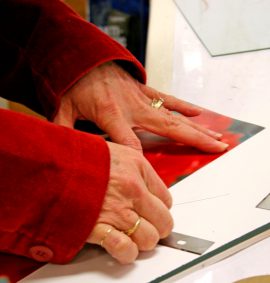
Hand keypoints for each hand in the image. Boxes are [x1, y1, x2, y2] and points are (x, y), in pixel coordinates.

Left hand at [53, 62, 228, 152]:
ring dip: (196, 127)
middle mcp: (133, 108)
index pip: (131, 145)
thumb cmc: (75, 84)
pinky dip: (184, 106)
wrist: (84, 57)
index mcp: (112, 116)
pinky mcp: (145, 91)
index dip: (140, 161)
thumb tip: (62, 152)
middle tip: (216, 148)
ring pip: (174, 116)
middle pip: (168, 129)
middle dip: (193, 140)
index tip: (151, 177)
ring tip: (215, 136)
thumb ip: (63, 131)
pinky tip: (198, 113)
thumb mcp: (63, 108)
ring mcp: (142, 99)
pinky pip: (168, 99)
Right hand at [87, 141, 172, 263]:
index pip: (166, 198)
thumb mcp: (114, 150)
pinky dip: (126, 252)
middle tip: (148, 226)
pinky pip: (126, 250)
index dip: (160, 207)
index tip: (153, 210)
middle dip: (158, 226)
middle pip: (164, 221)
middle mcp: (132, 189)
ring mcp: (118, 210)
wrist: (49, 165)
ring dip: (143, 240)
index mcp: (138, 167)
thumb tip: (142, 183)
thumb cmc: (78, 157)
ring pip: (150, 238)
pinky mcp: (100, 228)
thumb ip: (132, 167)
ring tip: (133, 235)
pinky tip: (122, 246)